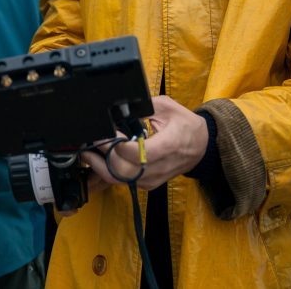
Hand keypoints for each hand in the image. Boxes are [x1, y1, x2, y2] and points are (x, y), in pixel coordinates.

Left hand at [81, 95, 208, 189]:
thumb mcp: (167, 107)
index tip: (105, 132)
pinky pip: (124, 181)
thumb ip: (143, 106)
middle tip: (88, 143)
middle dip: (101, 157)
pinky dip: (109, 172)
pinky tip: (100, 160)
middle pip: (123, 170)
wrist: (202, 147)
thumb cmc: (185, 125)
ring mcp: (153, 178)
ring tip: (88, 152)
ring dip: (101, 167)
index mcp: (168, 146)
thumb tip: (119, 107)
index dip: (117, 145)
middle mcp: (160, 167)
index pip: (137, 153)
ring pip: (120, 179)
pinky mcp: (148, 183)